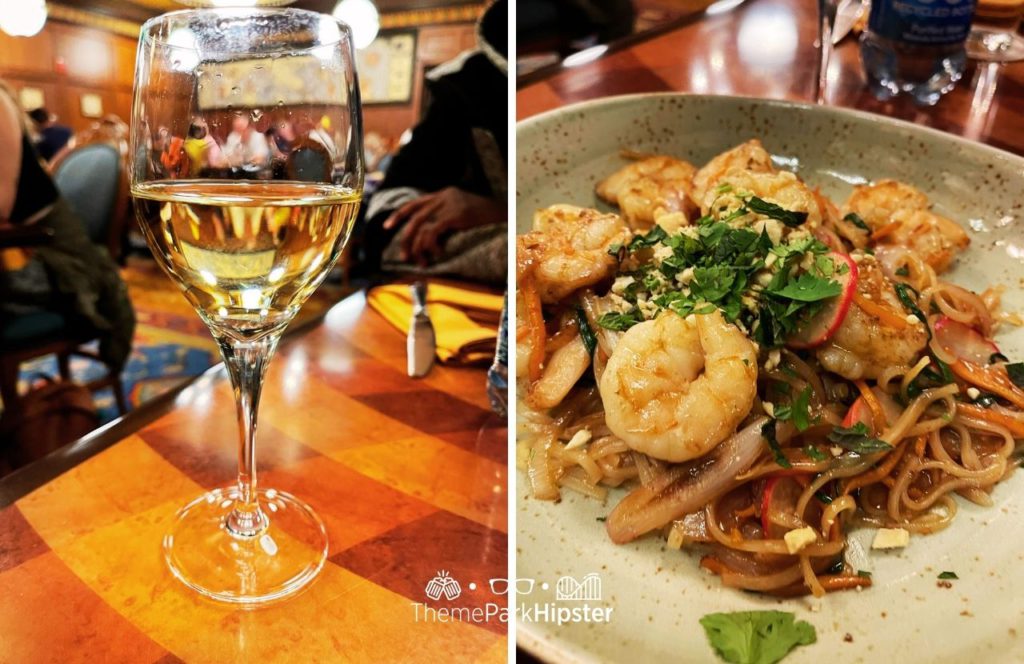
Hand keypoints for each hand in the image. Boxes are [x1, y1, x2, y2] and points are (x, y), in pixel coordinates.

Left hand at [383, 187, 504, 265]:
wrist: (508, 212)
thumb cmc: (487, 217)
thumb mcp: (464, 211)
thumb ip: (447, 216)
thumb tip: (431, 234)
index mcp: (443, 194)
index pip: (414, 204)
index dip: (399, 215)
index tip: (387, 227)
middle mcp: (443, 197)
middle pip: (413, 218)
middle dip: (405, 240)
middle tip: (404, 257)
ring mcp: (448, 205)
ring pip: (421, 227)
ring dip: (417, 248)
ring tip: (421, 262)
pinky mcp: (454, 215)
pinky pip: (432, 232)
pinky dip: (430, 246)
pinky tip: (437, 255)